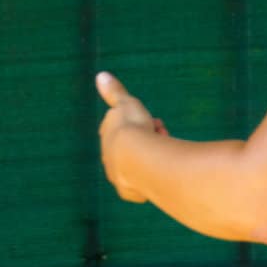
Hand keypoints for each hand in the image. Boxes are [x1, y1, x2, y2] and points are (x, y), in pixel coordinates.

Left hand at [96, 71, 168, 202]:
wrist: (138, 157)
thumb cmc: (133, 128)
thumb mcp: (126, 103)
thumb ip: (114, 91)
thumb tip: (100, 75)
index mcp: (107, 138)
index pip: (124, 129)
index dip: (142, 124)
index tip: (155, 122)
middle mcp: (109, 159)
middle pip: (132, 149)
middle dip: (149, 140)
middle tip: (163, 134)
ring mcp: (117, 176)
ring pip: (138, 166)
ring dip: (153, 158)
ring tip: (166, 151)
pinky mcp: (128, 192)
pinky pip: (140, 187)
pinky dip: (151, 180)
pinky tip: (160, 175)